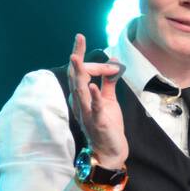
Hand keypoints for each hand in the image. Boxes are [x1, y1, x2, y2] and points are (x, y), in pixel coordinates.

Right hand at [68, 33, 128, 167]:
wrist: (110, 151)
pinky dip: (94, 98)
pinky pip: (95, 109)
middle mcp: (80, 103)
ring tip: (76, 58)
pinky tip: (94, 87)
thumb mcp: (108, 100)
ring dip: (79, 74)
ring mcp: (87, 113)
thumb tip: (114, 61)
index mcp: (81, 97)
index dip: (86, 58)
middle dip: (77, 57)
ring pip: (80, 91)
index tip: (89, 44)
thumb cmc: (107, 125)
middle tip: (78, 39)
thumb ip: (108, 82)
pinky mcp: (98, 123)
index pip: (80, 73)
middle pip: (76, 77)